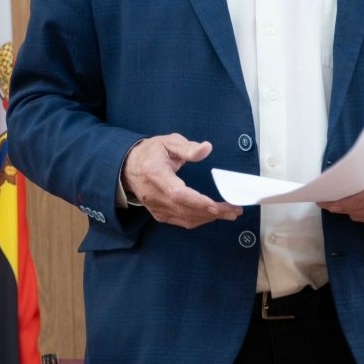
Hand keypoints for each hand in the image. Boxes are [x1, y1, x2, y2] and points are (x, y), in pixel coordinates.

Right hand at [122, 135, 240, 228]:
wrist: (128, 167)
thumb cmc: (151, 152)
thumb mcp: (168, 142)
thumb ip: (187, 147)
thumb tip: (207, 148)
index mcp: (155, 173)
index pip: (177, 193)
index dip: (197, 201)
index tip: (216, 205)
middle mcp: (154, 194)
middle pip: (186, 209)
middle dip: (213, 212)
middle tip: (235, 209)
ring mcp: (156, 207)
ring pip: (186, 219)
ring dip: (210, 218)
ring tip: (230, 213)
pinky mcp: (159, 214)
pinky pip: (182, 221)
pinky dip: (200, 219)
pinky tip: (212, 215)